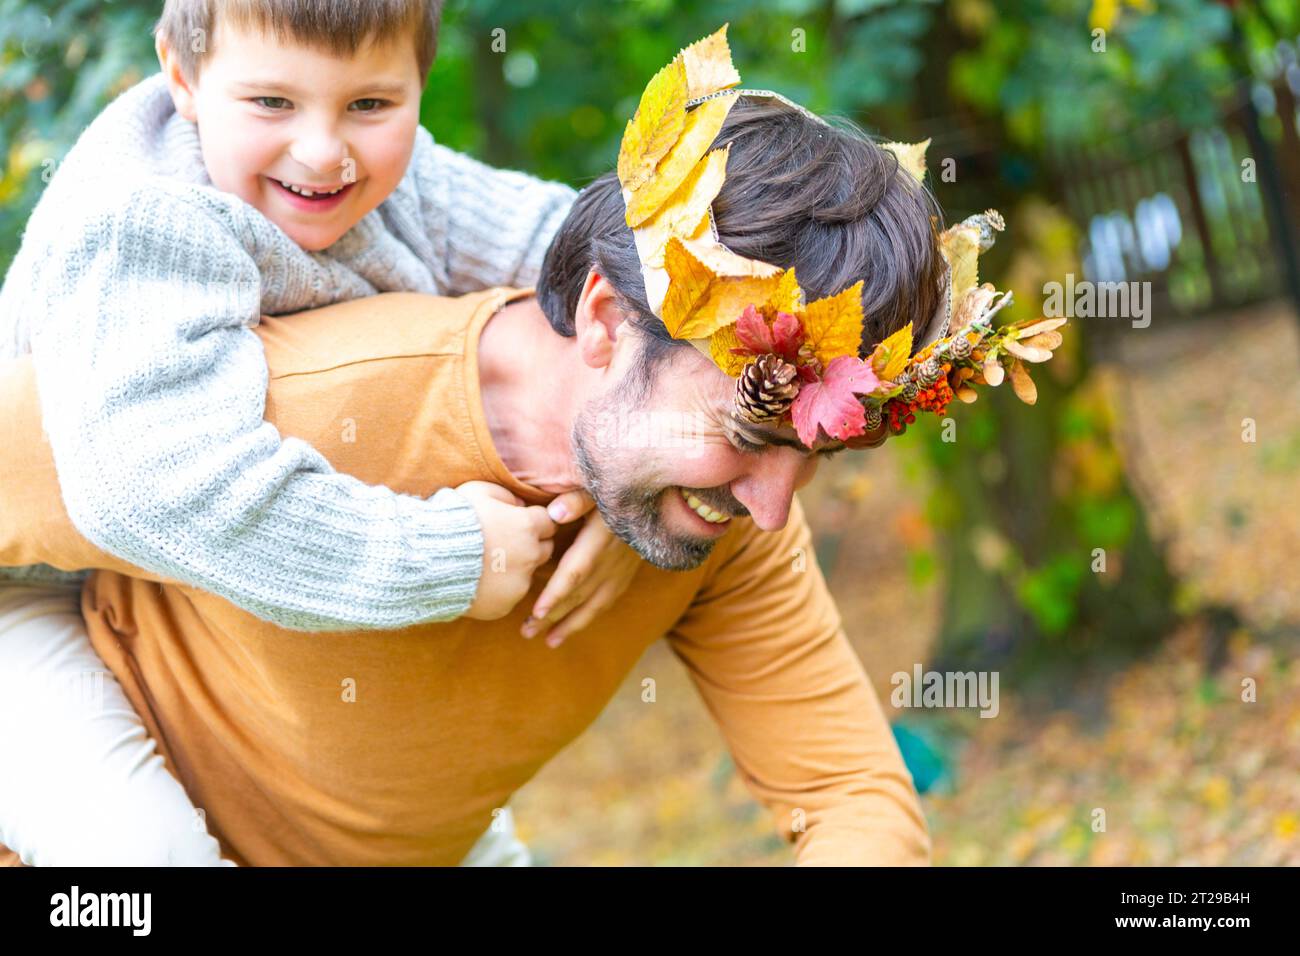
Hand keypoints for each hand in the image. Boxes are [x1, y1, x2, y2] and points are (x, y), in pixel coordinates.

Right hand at [457, 481, 556, 620]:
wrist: (426, 560)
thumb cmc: (451, 520)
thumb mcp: (478, 491)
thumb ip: (506, 495)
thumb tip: (520, 504)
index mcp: (527, 526)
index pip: (549, 522)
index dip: (534, 521)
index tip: (518, 523)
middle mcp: (530, 556)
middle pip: (545, 549)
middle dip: (531, 545)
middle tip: (506, 543)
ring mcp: (519, 583)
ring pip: (528, 574)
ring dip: (516, 568)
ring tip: (488, 563)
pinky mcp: (505, 605)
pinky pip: (509, 595)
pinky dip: (500, 590)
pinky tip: (479, 581)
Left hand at [521, 496, 641, 647]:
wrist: (659, 497)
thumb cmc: (620, 487)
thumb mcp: (599, 486)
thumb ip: (577, 498)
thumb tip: (555, 513)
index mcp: (601, 538)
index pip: (576, 571)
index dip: (556, 593)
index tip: (536, 612)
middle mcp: (612, 559)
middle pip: (580, 594)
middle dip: (554, 615)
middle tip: (527, 632)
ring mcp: (622, 568)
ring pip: (596, 604)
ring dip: (572, 624)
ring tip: (550, 641)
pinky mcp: (628, 572)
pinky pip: (608, 600)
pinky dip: (590, 616)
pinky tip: (575, 626)